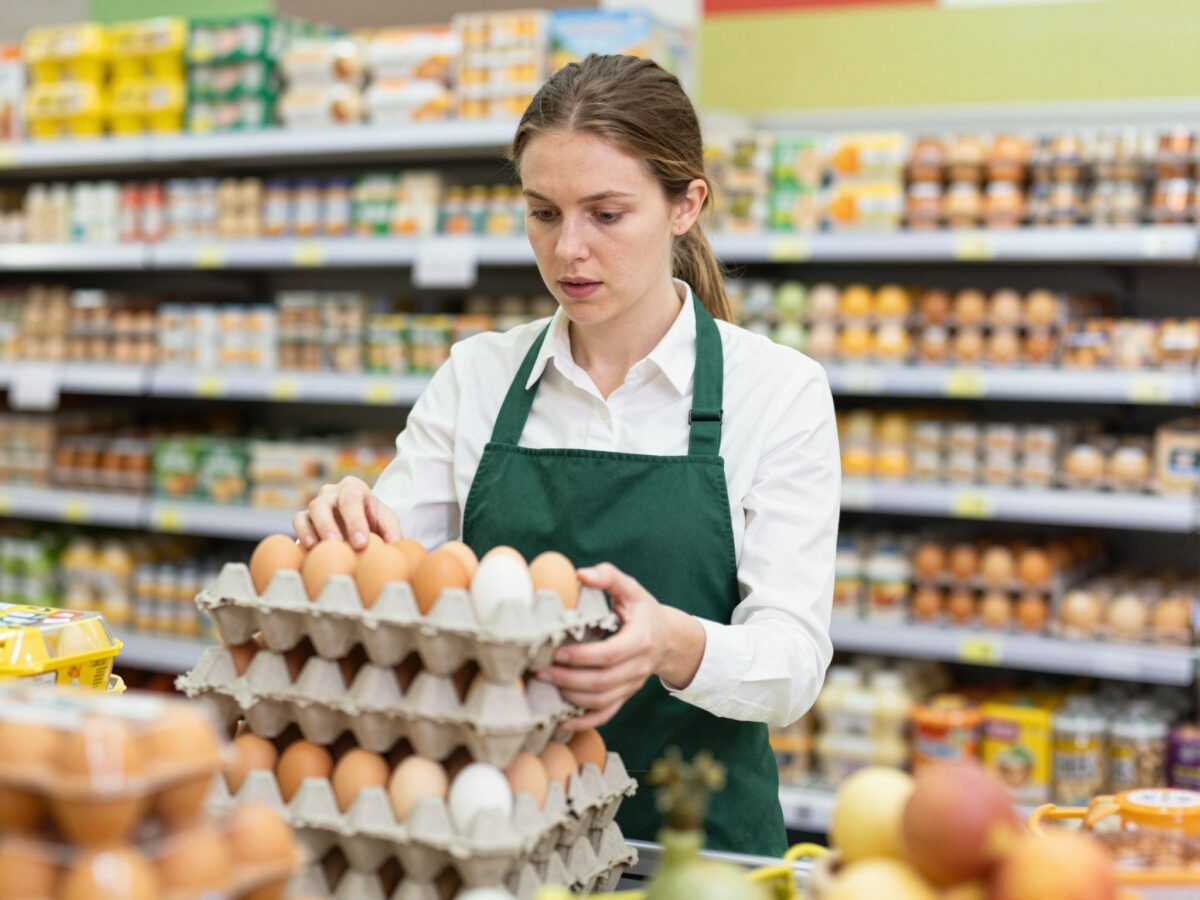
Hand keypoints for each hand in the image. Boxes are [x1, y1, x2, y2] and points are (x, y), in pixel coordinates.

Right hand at [293, 477, 402, 550]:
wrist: (360, 521)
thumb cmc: (374, 519)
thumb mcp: (387, 522)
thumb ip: (393, 533)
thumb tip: (397, 549)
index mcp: (354, 488)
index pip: (352, 499)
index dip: (355, 521)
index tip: (361, 544)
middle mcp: (332, 492)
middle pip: (325, 503)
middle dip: (329, 525)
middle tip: (336, 544)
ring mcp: (317, 503)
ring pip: (310, 511)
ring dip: (312, 530)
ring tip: (318, 547)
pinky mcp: (306, 517)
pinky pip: (299, 521)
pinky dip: (301, 533)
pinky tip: (307, 549)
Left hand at [537, 563, 705, 729]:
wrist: (668, 637)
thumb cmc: (643, 610)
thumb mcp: (631, 589)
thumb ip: (608, 577)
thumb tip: (581, 575)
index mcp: (641, 640)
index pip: (610, 654)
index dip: (583, 657)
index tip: (558, 652)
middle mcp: (639, 667)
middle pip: (603, 682)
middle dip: (569, 679)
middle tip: (541, 672)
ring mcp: (633, 685)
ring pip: (602, 701)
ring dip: (572, 698)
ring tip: (546, 686)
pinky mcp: (626, 695)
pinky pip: (607, 713)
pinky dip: (585, 721)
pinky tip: (562, 720)